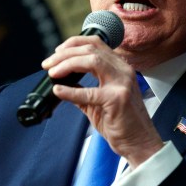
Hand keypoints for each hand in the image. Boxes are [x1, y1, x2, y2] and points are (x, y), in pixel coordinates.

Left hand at [42, 35, 163, 167]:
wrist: (138, 142)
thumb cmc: (121, 123)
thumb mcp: (99, 100)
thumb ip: (82, 89)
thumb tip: (60, 83)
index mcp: (119, 67)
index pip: (96, 43)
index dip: (73, 43)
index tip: (57, 52)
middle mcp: (123, 70)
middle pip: (91, 49)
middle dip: (64, 54)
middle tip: (47, 64)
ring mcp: (122, 83)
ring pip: (92, 61)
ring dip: (67, 64)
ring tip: (53, 73)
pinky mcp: (117, 99)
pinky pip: (89, 92)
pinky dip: (70, 91)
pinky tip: (58, 90)